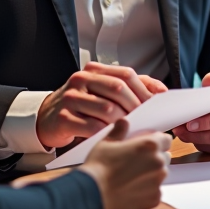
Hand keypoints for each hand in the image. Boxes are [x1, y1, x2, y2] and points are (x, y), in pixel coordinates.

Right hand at [36, 63, 167, 148]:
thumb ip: (132, 87)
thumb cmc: (83, 105)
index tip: (155, 105)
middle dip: (136, 106)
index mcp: (94, 70)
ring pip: (106, 109)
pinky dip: (107, 134)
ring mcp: (70, 97)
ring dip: (123, 122)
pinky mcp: (63, 117)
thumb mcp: (103, 91)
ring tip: (132, 130)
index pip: (125, 74)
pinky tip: (113, 138)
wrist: (48, 118)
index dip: (143, 89)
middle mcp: (81, 79)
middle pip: (118, 88)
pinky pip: (91, 127)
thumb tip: (161, 92)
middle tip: (146, 120)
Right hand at [81, 120, 171, 208]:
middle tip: (135, 164)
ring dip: (150, 176)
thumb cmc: (98, 167)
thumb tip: (124, 121)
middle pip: (164, 158)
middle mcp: (158, 163)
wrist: (91, 195)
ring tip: (130, 179)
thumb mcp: (106, 143)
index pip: (165, 140)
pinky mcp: (154, 199)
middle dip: (153, 159)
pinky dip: (146, 192)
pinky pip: (154, 192)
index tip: (146, 147)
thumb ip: (119, 131)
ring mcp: (157, 182)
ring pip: (159, 176)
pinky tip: (130, 191)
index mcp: (149, 145)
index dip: (156, 143)